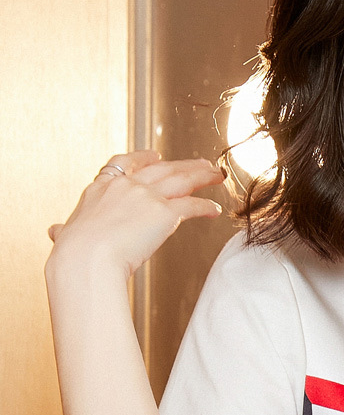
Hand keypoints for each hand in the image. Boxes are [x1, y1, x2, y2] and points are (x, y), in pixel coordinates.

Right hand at [46, 150, 225, 282]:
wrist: (87, 258)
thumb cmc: (74, 252)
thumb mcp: (68, 234)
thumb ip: (66, 231)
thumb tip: (56, 232)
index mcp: (101, 188)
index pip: (124, 163)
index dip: (143, 159)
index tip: (156, 156)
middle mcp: (125, 186)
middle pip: (162, 168)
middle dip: (184, 165)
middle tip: (201, 164)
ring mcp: (146, 196)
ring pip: (181, 179)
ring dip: (202, 176)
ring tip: (217, 176)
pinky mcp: (164, 212)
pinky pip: (191, 205)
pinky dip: (205, 206)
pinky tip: (215, 210)